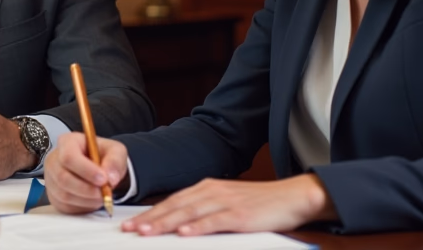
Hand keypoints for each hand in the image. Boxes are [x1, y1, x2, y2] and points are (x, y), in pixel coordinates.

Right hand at [44, 132, 127, 213]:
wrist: (97, 167)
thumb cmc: (103, 155)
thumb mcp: (115, 151)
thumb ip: (115, 161)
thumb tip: (111, 178)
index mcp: (67, 142)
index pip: (69, 157)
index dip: (86, 170)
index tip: (103, 179)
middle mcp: (54, 159)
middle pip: (63, 178)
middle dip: (87, 189)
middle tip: (104, 193)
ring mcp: (50, 178)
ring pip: (64, 195)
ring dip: (86, 200)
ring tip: (100, 196)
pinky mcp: (53, 195)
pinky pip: (64, 206)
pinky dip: (81, 207)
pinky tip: (92, 200)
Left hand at [123, 174, 335, 235]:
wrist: (293, 197)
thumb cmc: (260, 203)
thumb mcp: (227, 202)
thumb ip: (204, 211)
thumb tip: (181, 225)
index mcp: (207, 188)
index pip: (173, 201)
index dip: (151, 213)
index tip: (132, 224)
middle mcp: (212, 191)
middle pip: (175, 206)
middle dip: (150, 219)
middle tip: (130, 230)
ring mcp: (226, 202)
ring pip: (189, 213)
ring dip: (166, 223)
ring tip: (146, 232)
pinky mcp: (241, 214)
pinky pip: (215, 221)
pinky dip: (198, 228)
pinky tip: (184, 234)